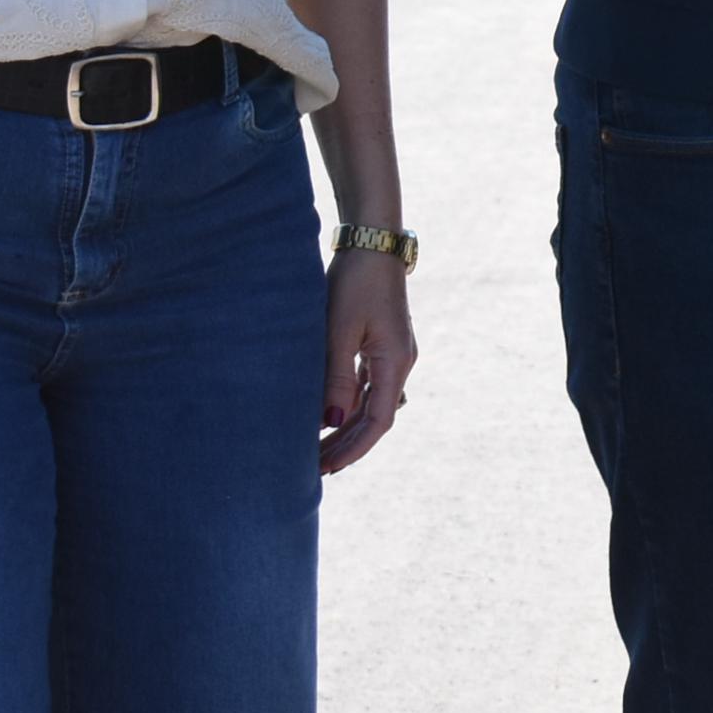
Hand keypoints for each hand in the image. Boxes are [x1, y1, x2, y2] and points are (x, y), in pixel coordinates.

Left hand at [319, 249, 416, 474]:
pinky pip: (366, 386)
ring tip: (316, 449)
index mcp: (395, 362)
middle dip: (346, 445)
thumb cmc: (356, 283)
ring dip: (345, 428)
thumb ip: (336, 377)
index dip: (354, 449)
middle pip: (375, 417)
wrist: (372, 243)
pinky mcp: (381, 344)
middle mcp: (399, 363)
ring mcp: (392, 354)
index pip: (379, 421)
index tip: (328, 469)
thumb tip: (330, 420)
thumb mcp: (341, 330)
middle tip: (313, 469)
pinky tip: (327, 415)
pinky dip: (348, 405)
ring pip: (370, 403)